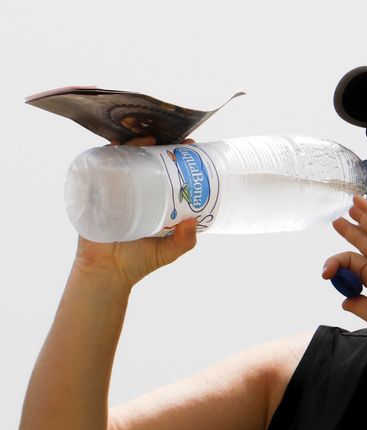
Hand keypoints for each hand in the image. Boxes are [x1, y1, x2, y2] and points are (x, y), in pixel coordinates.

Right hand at [75, 136, 198, 288]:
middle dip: (158, 145)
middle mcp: (134, 192)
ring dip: (133, 144)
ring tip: (148, 138)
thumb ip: (185, 240)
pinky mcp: (93, 193)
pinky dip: (104, 155)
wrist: (106, 273)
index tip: (191, 147)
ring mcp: (113, 191)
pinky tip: (115, 146)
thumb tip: (192, 221)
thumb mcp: (170, 251)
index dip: (177, 157)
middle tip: (174, 140)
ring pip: (123, 160)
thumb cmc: (138, 262)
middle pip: (145, 160)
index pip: (166, 171)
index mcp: (153, 201)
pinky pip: (97, 169)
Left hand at [322, 195, 366, 333]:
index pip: (352, 265)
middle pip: (361, 243)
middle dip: (349, 232)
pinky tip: (359, 202)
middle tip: (338, 223)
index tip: (326, 273)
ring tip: (349, 209)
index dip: (336, 265)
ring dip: (360, 218)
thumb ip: (358, 305)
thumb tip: (345, 302)